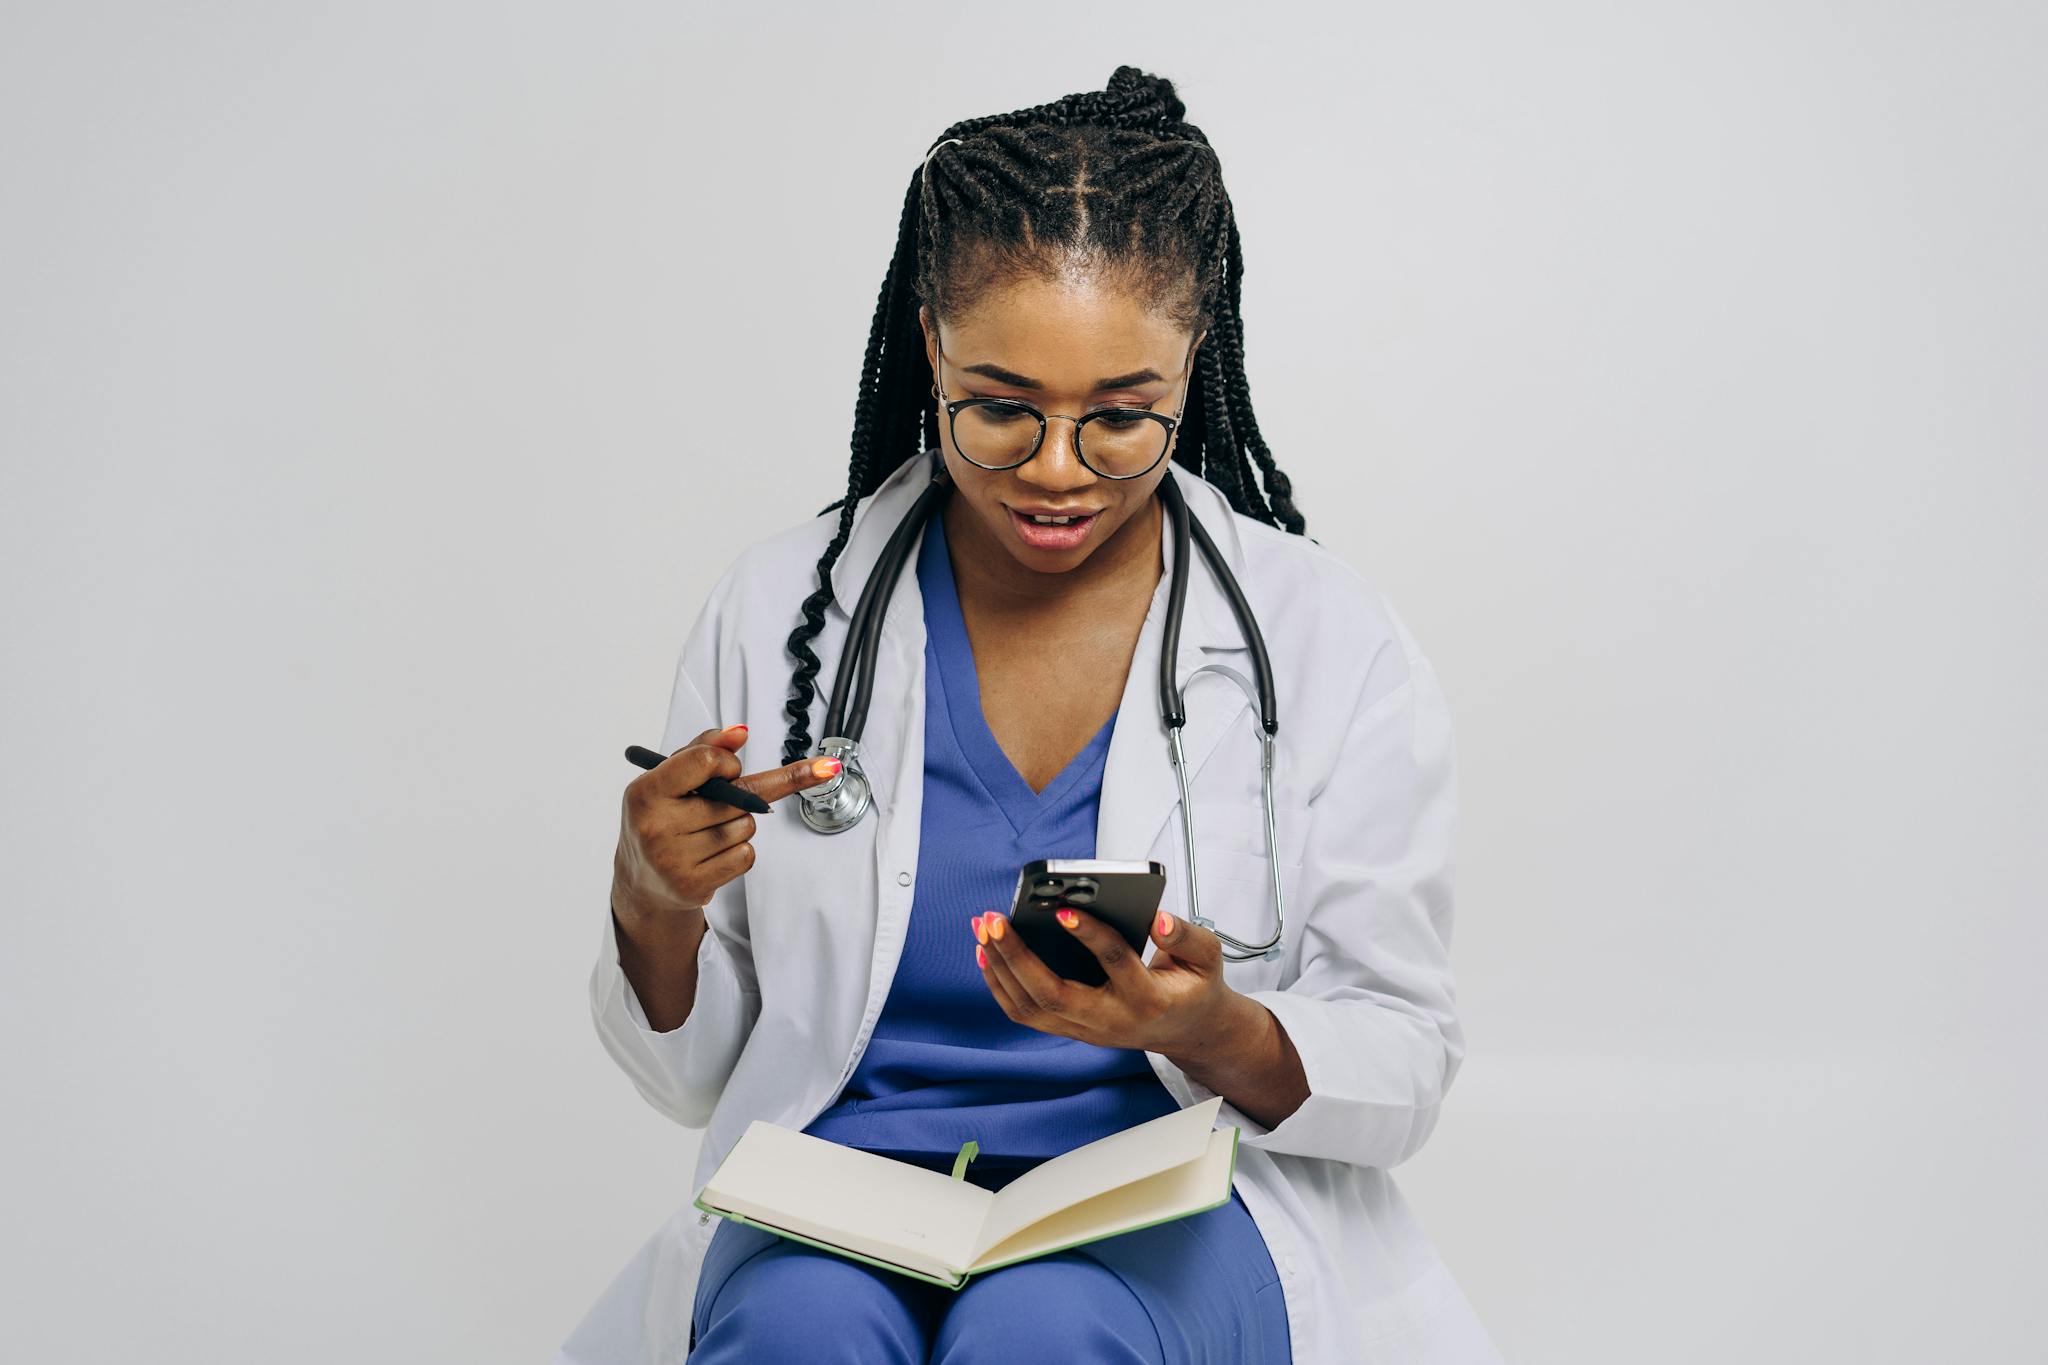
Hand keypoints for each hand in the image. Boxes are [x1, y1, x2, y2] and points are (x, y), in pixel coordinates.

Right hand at [612, 723, 840, 940]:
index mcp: (646, 792)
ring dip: (739, 826)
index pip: (705, 760)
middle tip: (710, 808)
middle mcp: (655, 826)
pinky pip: (746, 856)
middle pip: (735, 798)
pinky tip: (713, 854)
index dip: (728, 763)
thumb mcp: (670, 778)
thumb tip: (739, 733)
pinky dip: (739, 852)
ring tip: (707, 833)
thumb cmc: (661, 819)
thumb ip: (705, 748)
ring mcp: (673, 860)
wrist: (643, 880)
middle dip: (736, 799)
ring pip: (745, 827)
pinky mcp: (693, 886)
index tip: (729, 770)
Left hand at [971, 904, 1233, 1061]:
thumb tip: (1158, 918)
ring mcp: (1086, 1030)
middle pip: (1053, 994)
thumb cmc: (1192, 985)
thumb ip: (1187, 936)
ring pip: (1030, 1007)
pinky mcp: (1070, 1030)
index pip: (1114, 963)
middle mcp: (1111, 1021)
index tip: (1061, 909)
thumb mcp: (1207, 958)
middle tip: (993, 919)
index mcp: (1148, 999)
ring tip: (982, 928)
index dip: (1089, 935)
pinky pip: (1024, 1012)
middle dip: (1017, 955)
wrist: (1186, 1030)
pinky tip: (987, 952)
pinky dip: (999, 983)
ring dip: (999, 966)